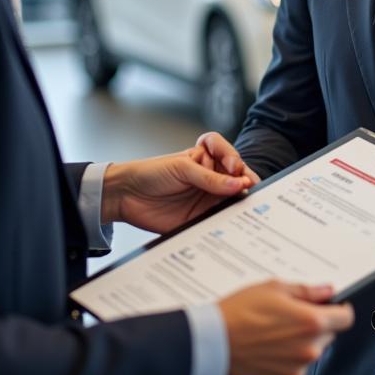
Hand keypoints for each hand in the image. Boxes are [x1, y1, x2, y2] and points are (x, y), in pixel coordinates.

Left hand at [102, 132, 260, 232]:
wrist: (127, 196)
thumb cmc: (151, 172)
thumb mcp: (181, 168)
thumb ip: (209, 178)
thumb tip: (238, 183)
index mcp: (205, 159)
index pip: (228, 154)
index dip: (234, 158)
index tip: (235, 167)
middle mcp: (210, 178)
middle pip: (236, 177)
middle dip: (245, 181)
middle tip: (247, 188)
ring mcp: (207, 198)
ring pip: (232, 199)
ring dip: (240, 202)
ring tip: (244, 205)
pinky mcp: (201, 219)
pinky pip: (220, 220)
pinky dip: (229, 221)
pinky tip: (233, 220)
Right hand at [219, 281, 353, 374]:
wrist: (215, 340)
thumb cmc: (240, 312)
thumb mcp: (275, 288)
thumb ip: (307, 290)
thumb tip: (326, 290)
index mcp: (311, 322)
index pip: (346, 318)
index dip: (340, 308)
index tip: (333, 305)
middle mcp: (308, 349)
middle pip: (329, 334)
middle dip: (317, 323)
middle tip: (292, 312)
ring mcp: (297, 368)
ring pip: (311, 350)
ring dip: (301, 340)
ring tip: (275, 327)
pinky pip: (295, 365)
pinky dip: (288, 355)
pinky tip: (269, 342)